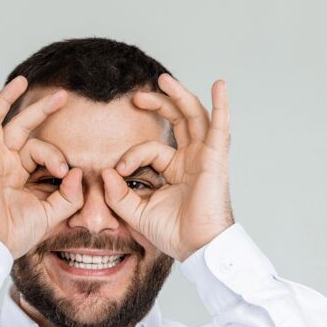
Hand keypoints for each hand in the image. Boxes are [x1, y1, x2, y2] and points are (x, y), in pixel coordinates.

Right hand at [0, 76, 83, 258]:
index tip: (66, 173)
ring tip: (23, 81)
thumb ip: (69, 195)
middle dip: (41, 109)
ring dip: (8, 99)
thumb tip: (78, 172)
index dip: (57, 157)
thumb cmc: (16, 233)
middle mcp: (2, 161)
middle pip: (21, 126)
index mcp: (18, 173)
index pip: (39, 149)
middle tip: (63, 96)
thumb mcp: (53, 214)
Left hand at [101, 73, 233, 261]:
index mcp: (175, 169)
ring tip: (163, 79)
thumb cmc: (172, 232)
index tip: (119, 171)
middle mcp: (191, 158)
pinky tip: (219, 85)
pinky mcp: (215, 158)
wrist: (195, 246)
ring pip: (194, 116)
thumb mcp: (135, 211)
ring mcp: (204, 156)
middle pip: (177, 120)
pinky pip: (220, 127)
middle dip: (157, 104)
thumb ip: (117, 193)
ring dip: (179, 95)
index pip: (150, 148)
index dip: (131, 155)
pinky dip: (221, 105)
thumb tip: (105, 172)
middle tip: (135, 96)